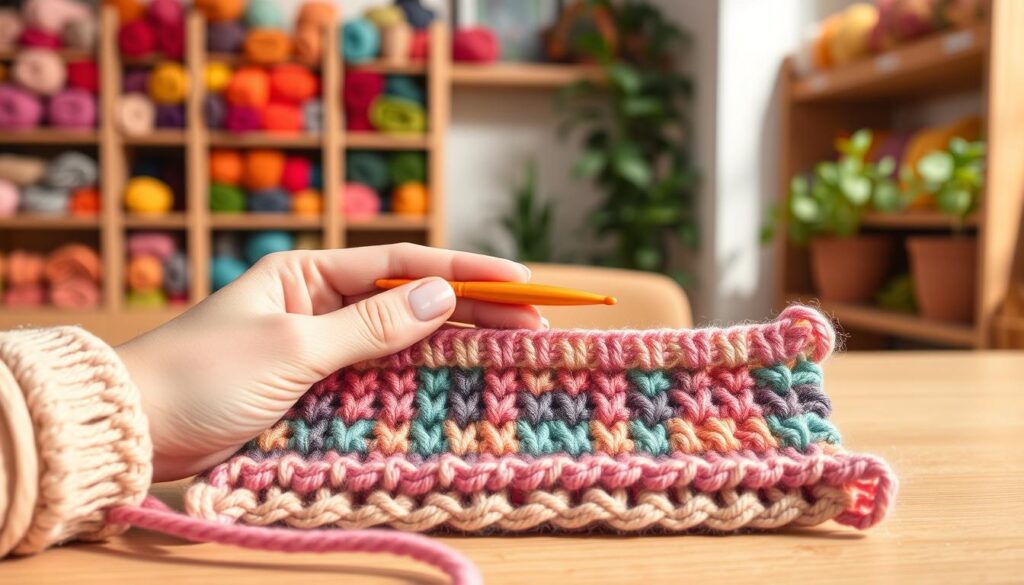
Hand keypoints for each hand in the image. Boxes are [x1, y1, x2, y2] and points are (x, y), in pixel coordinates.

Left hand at [117, 244, 542, 480]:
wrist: (136, 429)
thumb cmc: (205, 375)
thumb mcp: (295, 346)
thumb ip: (372, 325)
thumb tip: (445, 293)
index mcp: (310, 273)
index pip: (404, 264)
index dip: (466, 269)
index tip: (523, 279)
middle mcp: (320, 303)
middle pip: (412, 301)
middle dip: (473, 309)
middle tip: (537, 321)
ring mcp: (320, 347)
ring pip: (401, 341)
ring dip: (453, 346)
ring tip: (514, 350)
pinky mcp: (315, 389)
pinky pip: (378, 378)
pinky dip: (417, 380)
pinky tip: (456, 384)